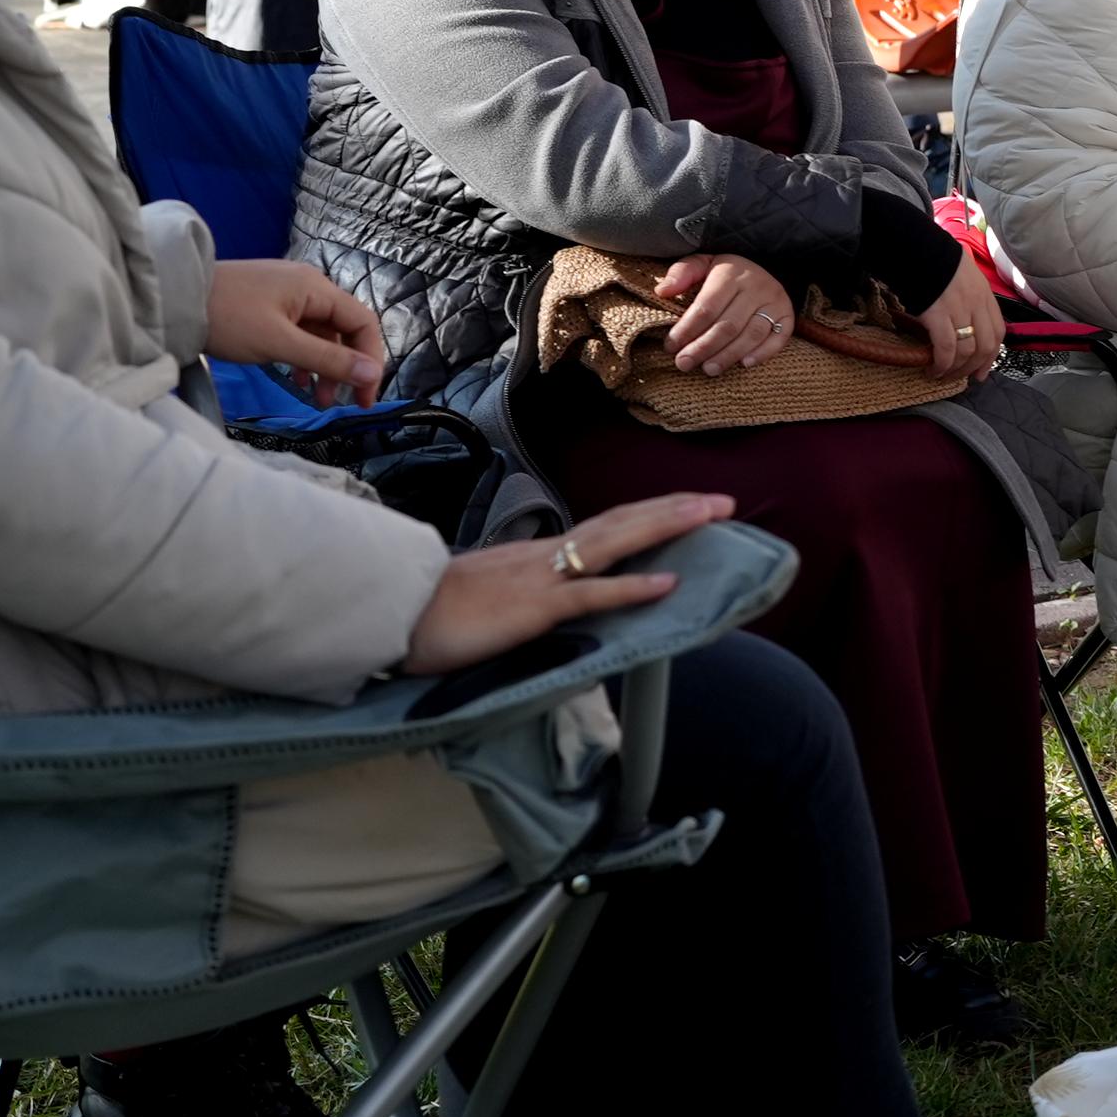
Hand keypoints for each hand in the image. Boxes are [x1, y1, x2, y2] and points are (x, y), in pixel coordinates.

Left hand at [202, 257, 387, 404]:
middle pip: (344, 329)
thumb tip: (372, 374)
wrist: (173, 298)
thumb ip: (328, 359)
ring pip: (321, 334)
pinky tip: (296, 379)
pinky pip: (299, 332)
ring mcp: (287, 294)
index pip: (363, 323)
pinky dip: (303, 357)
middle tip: (344, 404)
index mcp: (317, 288)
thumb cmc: (229, 318)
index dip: (371, 360)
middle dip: (347, 367)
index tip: (364, 396)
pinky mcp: (268, 304)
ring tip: (316, 399)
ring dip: (324, 366)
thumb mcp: (280, 343)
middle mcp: (308, 286)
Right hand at [399, 491, 727, 674]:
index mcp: (537, 555)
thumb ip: (523, 594)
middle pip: (622, 523)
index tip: (689, 507)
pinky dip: (632, 588)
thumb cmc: (431, 612)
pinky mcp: (534, 610)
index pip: (604, 528)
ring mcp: (542, 579)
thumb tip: (551, 602)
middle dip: (675, 510)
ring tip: (713, 514)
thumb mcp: (490, 596)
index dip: (648, 516)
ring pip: (616, 544)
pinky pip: (591, 595)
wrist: (391, 615)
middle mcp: (546, 556)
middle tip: (725, 501)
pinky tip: (669, 582)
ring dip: (667, 527)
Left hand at [658, 251, 799, 374]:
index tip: (670, 346)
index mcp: (731, 273)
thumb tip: (662, 292)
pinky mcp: (787, 315)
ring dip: (728, 355)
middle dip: (703, 348)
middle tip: (683, 364)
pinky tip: (744, 364)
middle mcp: (756, 287)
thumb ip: (681, 274)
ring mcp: (775, 302)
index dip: (686, 330)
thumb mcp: (702, 263)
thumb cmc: (724, 272)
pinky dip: (763, 353)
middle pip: (727, 325)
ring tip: (708, 369)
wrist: (765, 266)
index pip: (706, 307)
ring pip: (751, 334)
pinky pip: (778, 338)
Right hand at [913, 252, 1006, 386]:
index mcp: (984, 294)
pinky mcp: (938, 315)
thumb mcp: (962, 277)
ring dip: (956, 369)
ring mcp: (959, 309)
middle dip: (975, 367)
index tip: (983, 371)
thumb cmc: (934, 261)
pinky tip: (934, 369)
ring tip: (943, 375)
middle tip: (962, 378)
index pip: (998, 331)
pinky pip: (947, 348)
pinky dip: (942, 364)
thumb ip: (969, 298)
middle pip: (986, 345)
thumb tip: (963, 323)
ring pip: (968, 351)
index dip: (992, 355)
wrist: (915, 247)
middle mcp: (976, 303)